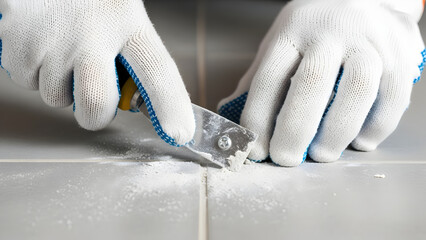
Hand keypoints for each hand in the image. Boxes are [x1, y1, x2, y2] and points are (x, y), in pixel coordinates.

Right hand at [0, 0, 194, 145]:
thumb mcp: (121, 15)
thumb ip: (134, 57)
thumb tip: (144, 106)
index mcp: (129, 23)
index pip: (157, 71)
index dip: (170, 107)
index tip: (180, 133)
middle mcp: (93, 32)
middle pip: (97, 104)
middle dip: (94, 114)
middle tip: (93, 96)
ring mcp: (53, 39)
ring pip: (56, 98)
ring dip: (61, 85)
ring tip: (62, 49)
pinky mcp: (18, 42)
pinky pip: (27, 83)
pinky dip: (33, 71)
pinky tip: (41, 43)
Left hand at [218, 0, 425, 165]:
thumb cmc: (314, 28)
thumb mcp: (280, 41)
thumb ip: (259, 76)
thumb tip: (229, 109)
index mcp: (292, 32)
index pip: (269, 78)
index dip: (259, 118)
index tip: (256, 150)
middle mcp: (330, 33)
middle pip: (312, 84)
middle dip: (295, 130)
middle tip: (286, 159)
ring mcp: (368, 41)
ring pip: (357, 89)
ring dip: (337, 131)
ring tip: (322, 155)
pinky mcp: (401, 53)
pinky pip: (393, 95)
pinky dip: (377, 126)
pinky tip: (360, 142)